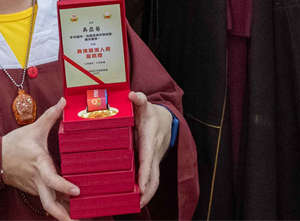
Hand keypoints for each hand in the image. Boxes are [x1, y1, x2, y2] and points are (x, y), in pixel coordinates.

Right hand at [1, 98, 77, 220]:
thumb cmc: (14, 144)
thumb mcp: (34, 128)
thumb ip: (51, 116)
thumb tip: (63, 101)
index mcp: (39, 163)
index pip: (52, 178)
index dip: (64, 186)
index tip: (76, 191)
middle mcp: (37, 179)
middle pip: (49, 203)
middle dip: (63, 215)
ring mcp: (34, 187)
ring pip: (49, 204)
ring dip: (62, 213)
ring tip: (78, 220)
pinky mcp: (33, 190)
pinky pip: (47, 200)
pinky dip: (57, 207)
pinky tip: (69, 211)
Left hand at [130, 91, 172, 207]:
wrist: (166, 119)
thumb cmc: (151, 113)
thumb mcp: (145, 104)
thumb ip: (139, 99)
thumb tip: (133, 95)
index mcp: (151, 138)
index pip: (148, 158)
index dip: (144, 172)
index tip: (140, 186)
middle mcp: (155, 151)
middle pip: (154, 174)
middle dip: (148, 190)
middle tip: (138, 202)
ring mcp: (155, 159)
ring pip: (155, 179)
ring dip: (148, 194)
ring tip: (137, 205)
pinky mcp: (153, 163)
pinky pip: (152, 178)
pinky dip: (147, 190)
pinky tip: (138, 199)